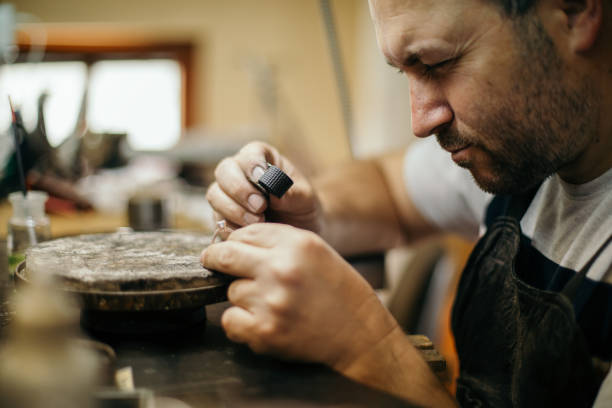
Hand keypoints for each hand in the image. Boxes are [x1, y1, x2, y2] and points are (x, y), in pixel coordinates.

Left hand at [200, 223, 399, 369]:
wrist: (359, 334)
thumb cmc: (338, 291)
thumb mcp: (315, 251)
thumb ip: (277, 242)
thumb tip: (235, 241)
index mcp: (295, 245)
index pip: (245, 233)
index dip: (236, 240)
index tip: (233, 248)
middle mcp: (280, 270)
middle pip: (225, 256)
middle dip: (216, 259)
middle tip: (215, 262)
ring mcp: (270, 302)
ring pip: (230, 291)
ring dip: (242, 296)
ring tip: (267, 302)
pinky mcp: (264, 332)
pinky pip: (230, 320)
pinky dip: (240, 321)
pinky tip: (261, 320)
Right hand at [206, 142, 320, 238]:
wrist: (297, 234)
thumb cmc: (302, 208)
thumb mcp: (305, 199)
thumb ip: (292, 193)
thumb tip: (275, 192)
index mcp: (261, 158)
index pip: (249, 153)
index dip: (251, 164)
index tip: (261, 179)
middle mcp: (239, 172)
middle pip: (224, 171)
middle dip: (239, 189)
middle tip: (260, 206)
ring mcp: (227, 195)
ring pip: (215, 195)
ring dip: (234, 209)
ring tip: (259, 222)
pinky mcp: (222, 217)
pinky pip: (217, 219)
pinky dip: (230, 226)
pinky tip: (248, 233)